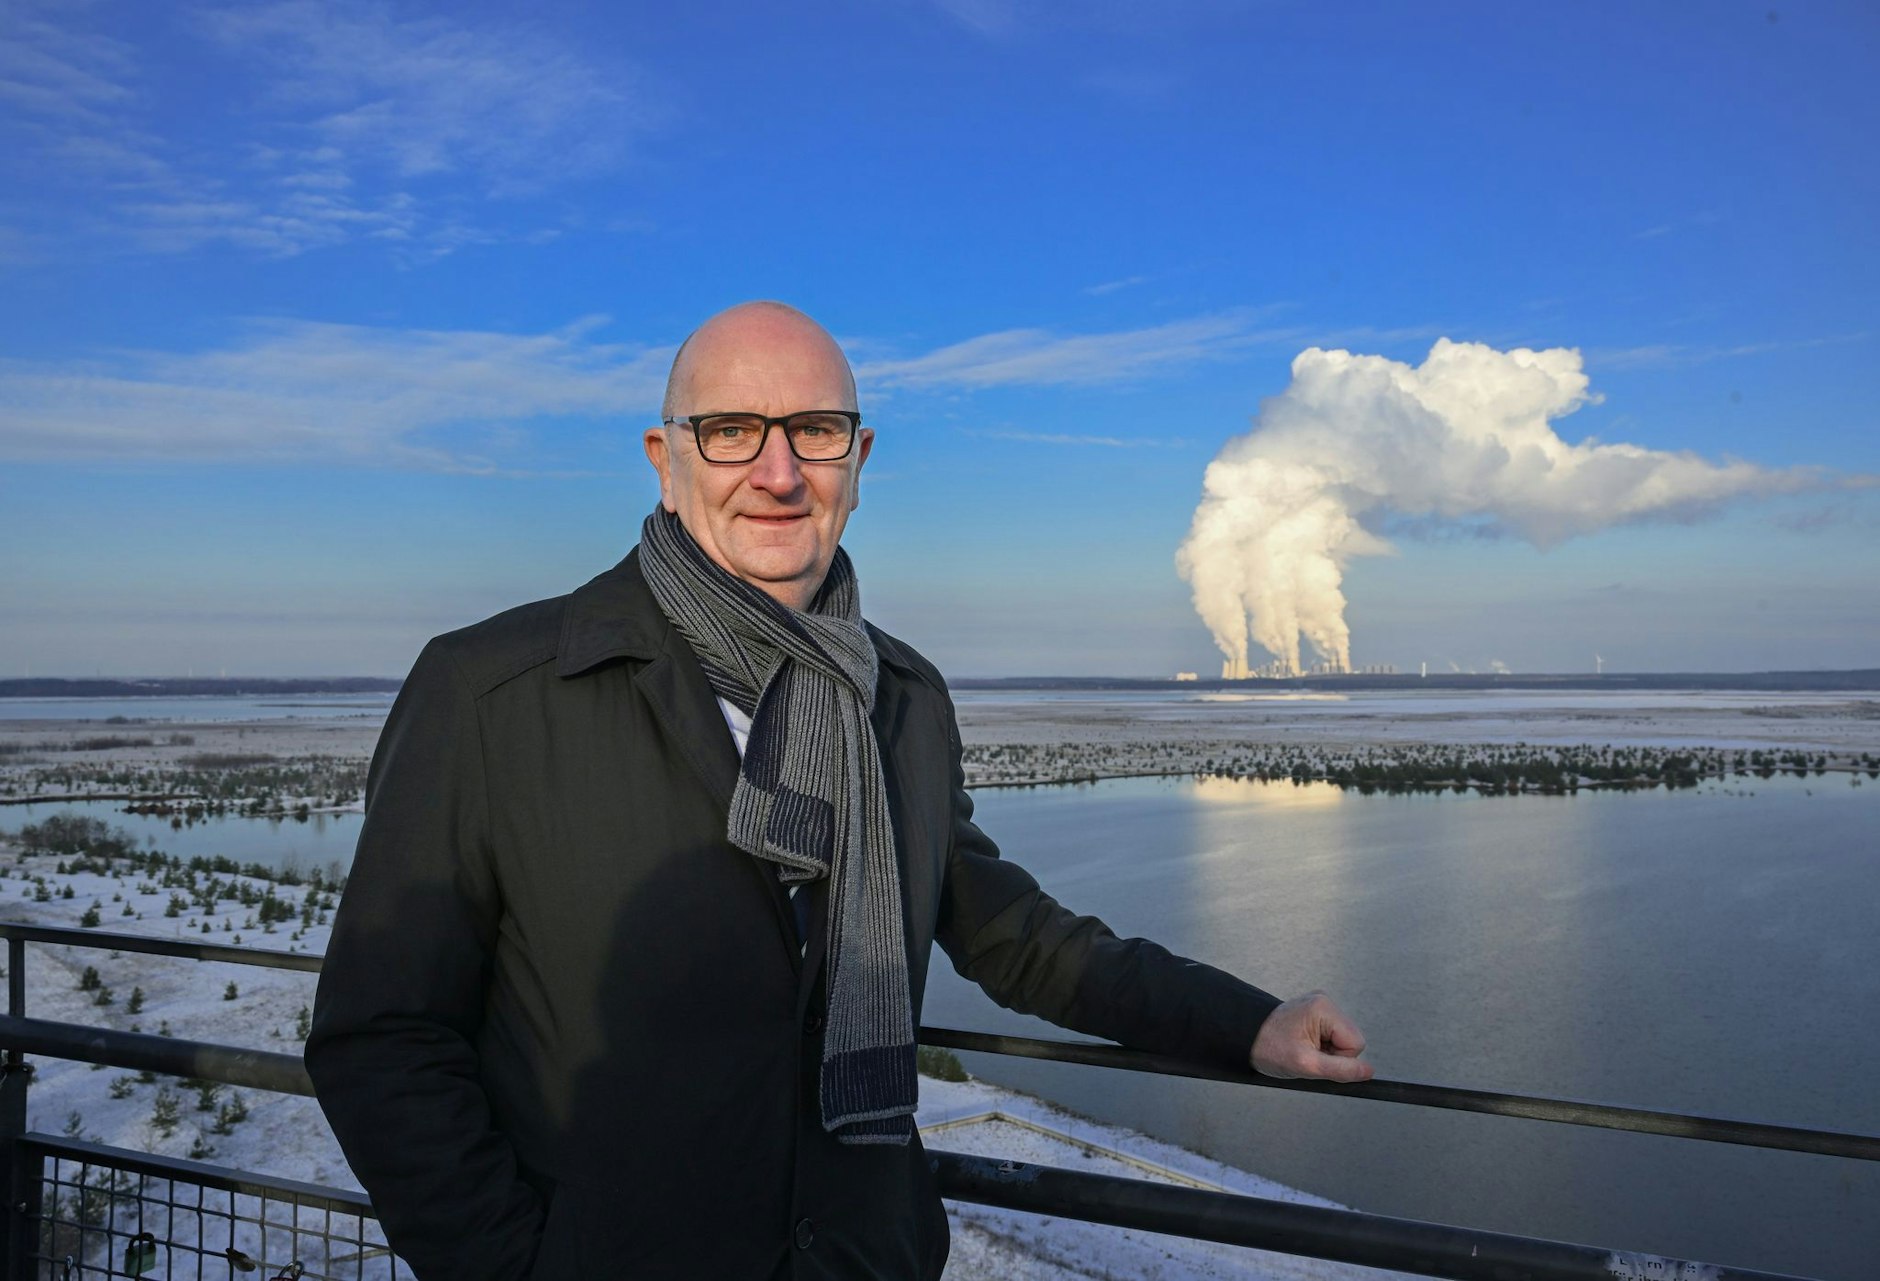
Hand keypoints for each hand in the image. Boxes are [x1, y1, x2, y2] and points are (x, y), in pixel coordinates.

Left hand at [1250, 990, 1373, 1082]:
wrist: (1245, 1037)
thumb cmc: (1268, 1047)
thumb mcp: (1306, 1064)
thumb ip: (1340, 1069)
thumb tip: (1368, 1071)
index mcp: (1324, 1008)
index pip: (1356, 1043)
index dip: (1339, 1059)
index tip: (1316, 1059)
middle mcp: (1325, 1002)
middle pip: (1350, 1040)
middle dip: (1332, 1055)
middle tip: (1307, 1056)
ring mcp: (1319, 1006)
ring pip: (1341, 1040)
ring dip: (1325, 1052)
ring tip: (1302, 1050)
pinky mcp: (1314, 1013)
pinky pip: (1331, 1036)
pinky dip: (1319, 1046)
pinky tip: (1302, 1044)